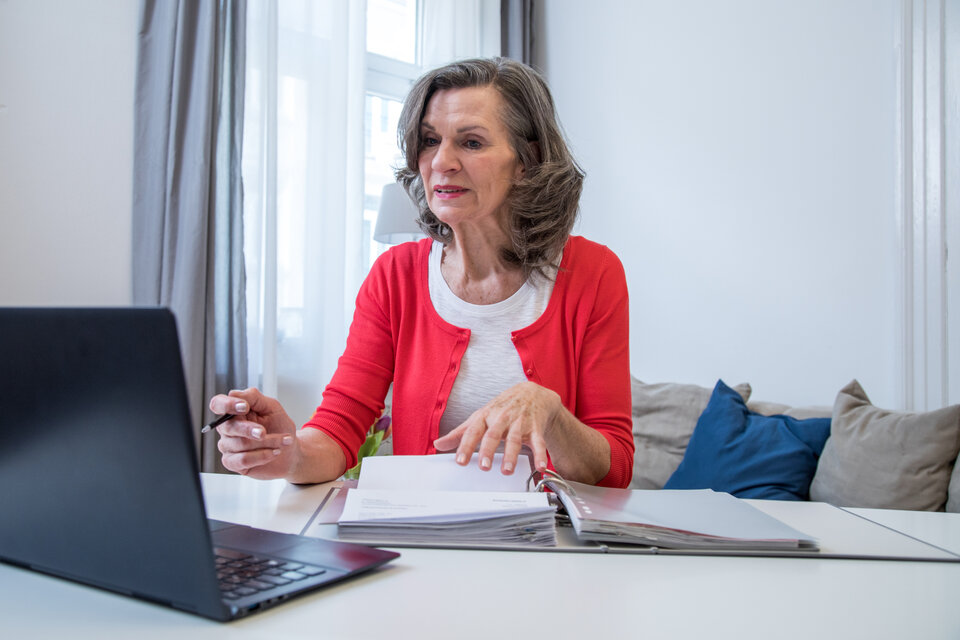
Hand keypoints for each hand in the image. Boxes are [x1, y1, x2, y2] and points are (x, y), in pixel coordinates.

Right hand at [210, 388, 297, 478]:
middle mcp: (228, 428)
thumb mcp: (272, 407)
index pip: (218, 404)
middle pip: (228, 427)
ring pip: (240, 444)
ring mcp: (228, 446)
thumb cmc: (279, 427)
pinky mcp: (232, 462)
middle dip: (250, 429)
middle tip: (265, 432)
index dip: (227, 405)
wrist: (291, 450)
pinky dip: (262, 456)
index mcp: (234, 411)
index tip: (245, 407)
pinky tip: (273, 453)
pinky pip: (242, 459)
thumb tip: (234, 394)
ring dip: (266, 442)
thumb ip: (254, 397)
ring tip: (281, 442)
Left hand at [433, 381, 559, 475]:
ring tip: (507, 470)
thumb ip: (460, 433)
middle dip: (488, 450)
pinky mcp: (535, 428)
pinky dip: (539, 454)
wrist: (532, 393)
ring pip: (514, 439)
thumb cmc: (503, 407)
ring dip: (511, 455)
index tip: (460, 461)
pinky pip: (538, 442)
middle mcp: (501, 419)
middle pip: (493, 434)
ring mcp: (519, 423)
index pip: (473, 432)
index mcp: (485, 416)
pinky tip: (539, 466)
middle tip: (484, 466)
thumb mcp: (480, 416)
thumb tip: (438, 444)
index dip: (465, 446)